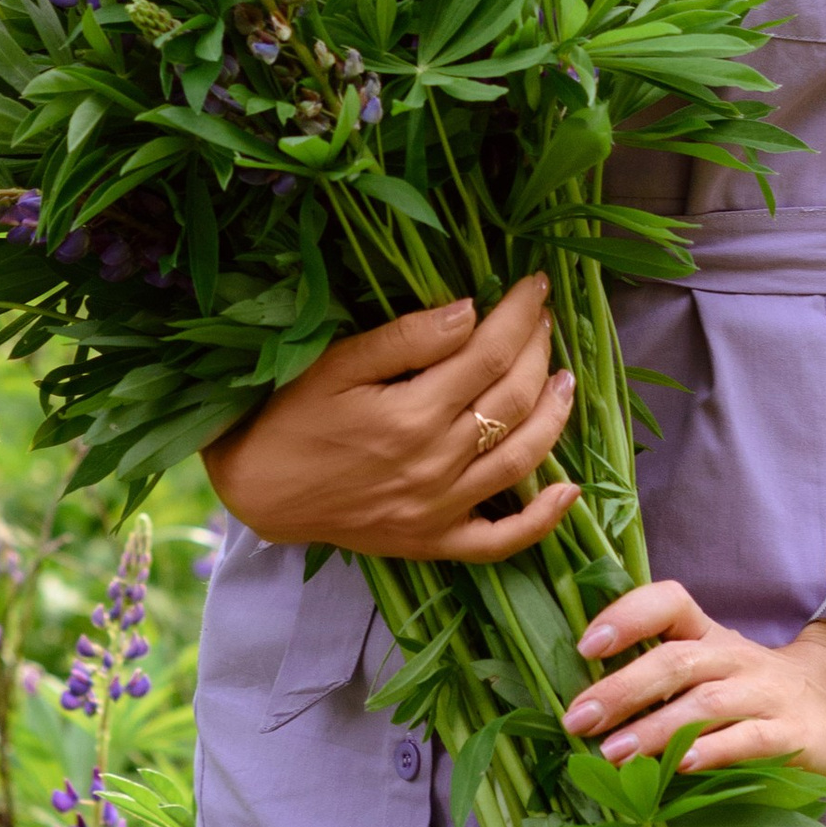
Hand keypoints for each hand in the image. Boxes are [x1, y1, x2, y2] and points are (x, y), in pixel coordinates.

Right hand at [205, 271, 579, 562]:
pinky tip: (568, 491)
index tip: (534, 285)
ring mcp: (439, 510)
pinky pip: (500, 541)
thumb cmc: (289, 416)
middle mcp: (435, 465)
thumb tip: (470, 311)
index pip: (489, 354)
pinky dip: (541, 520)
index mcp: (412, 415)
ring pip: (521, 459)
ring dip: (555, 416)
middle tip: (543, 318)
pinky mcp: (433, 542)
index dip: (519, 315)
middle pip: (513, 400)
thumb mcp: (336, 363)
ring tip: (565, 377)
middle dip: (538, 350)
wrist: (257, 490)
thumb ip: (407, 338)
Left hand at [561, 579, 825, 781]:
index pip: (668, 602)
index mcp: (709, 635)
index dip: (626, 616)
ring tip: (613, 754)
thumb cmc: (754, 689)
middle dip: (622, 688)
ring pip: (705, 703)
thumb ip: (661, 677)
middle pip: (676, 660)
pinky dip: (714, 751)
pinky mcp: (790, 734)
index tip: (586, 646)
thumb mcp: (712, 667)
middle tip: (578, 719)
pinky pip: (749, 739)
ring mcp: (763, 695)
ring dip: (655, 728)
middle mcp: (733, 658)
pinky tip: (682, 765)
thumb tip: (585, 705)